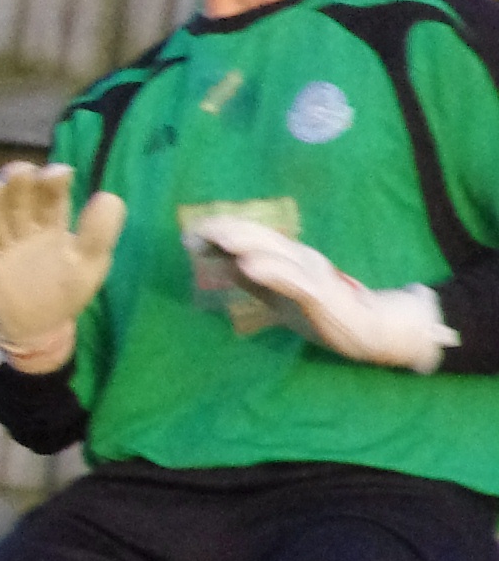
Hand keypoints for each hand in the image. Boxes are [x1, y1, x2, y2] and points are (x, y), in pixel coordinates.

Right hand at [0, 163, 123, 373]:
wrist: (38, 328)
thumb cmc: (65, 292)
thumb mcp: (90, 264)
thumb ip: (99, 233)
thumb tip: (109, 196)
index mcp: (50, 221)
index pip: (50, 192)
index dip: (53, 178)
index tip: (61, 174)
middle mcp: (21, 225)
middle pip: (16, 194)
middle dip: (17, 179)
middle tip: (20, 172)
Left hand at [189, 216, 455, 372]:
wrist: (371, 329)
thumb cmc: (321, 308)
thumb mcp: (278, 293)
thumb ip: (252, 280)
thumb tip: (221, 262)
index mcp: (288, 255)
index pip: (251, 235)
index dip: (221, 231)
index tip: (190, 235)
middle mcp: (299, 256)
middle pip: (259, 237)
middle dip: (225, 232)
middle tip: (193, 233)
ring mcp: (311, 273)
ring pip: (275, 252)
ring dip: (245, 243)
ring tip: (218, 238)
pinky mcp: (321, 294)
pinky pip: (293, 280)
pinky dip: (271, 271)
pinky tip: (248, 265)